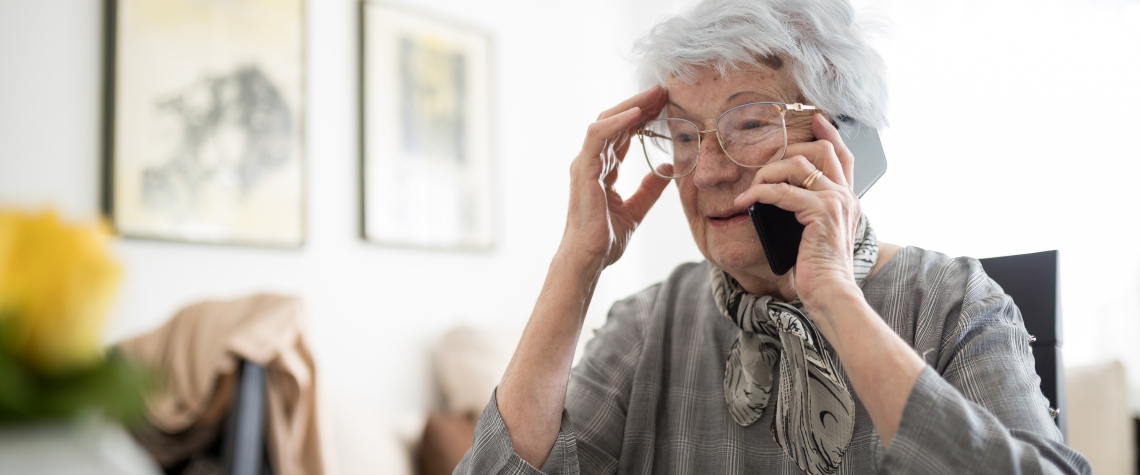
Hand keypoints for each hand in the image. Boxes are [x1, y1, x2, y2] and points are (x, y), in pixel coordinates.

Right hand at [560, 86, 669, 267]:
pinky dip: (617, 122)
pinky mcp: (583, 169)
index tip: (666, 104)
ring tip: (654, 94)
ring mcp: (585, 164)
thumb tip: (667, 169)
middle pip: (615, 122)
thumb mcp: (636, 209)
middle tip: (664, 90)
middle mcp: (592, 162)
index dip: (643, 117)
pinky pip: (597, 136)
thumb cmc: (605, 239)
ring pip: (605, 122)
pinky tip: (637, 113)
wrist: (590, 259)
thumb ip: (649, 188)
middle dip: (639, 104)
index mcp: (603, 170)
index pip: (623, 134)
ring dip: (630, 106)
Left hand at [732, 114, 861, 315]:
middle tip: (761, 167)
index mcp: (847, 200)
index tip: (813, 118)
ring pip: (797, 166)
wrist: (830, 294)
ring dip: (767, 173)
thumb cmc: (818, 271)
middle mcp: (846, 196)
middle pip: (820, 151)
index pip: (843, 156)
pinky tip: (745, 202)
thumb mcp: (814, 235)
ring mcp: (836, 203)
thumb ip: (807, 212)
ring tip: (750, 191)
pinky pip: (782, 192)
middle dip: (786, 151)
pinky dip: (759, 193)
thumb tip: (778, 196)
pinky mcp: (821, 213)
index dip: (829, 133)